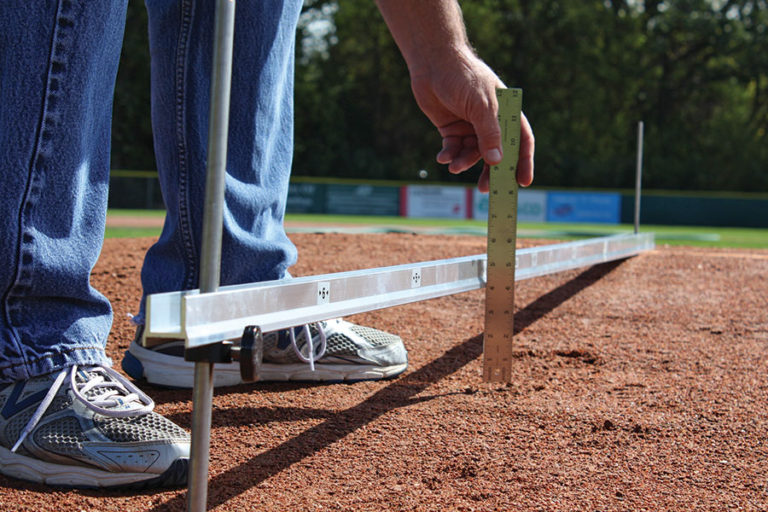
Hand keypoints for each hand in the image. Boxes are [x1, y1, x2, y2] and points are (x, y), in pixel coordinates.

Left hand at [410, 49, 534, 191]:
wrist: (433, 62)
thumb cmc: (463, 77)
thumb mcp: (481, 105)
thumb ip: (489, 134)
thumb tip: (497, 162)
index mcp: (507, 112)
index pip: (521, 141)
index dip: (524, 162)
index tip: (524, 183)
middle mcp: (490, 122)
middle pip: (496, 154)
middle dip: (491, 172)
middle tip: (487, 190)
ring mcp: (471, 127)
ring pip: (472, 154)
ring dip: (465, 162)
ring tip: (455, 166)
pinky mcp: (452, 129)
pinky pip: (454, 149)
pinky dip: (450, 156)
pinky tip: (443, 158)